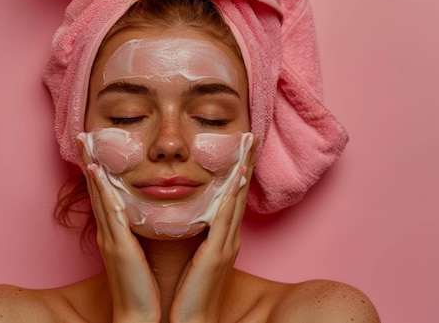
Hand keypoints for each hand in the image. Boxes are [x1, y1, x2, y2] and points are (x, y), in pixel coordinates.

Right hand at [79, 140, 161, 322]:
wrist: (139, 315)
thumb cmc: (143, 286)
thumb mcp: (139, 253)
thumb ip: (137, 233)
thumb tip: (142, 215)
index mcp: (114, 233)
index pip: (104, 194)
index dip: (97, 169)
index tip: (94, 147)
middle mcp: (107, 231)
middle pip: (95, 189)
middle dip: (88, 160)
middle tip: (83, 135)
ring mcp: (109, 237)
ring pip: (99, 194)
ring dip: (91, 167)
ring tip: (86, 144)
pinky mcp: (117, 245)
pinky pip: (109, 212)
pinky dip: (102, 191)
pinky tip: (97, 172)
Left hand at [169, 134, 254, 322]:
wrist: (189, 321)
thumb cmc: (187, 290)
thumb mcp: (194, 254)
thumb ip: (196, 233)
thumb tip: (191, 212)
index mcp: (222, 236)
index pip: (231, 195)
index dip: (238, 169)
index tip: (241, 146)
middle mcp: (229, 236)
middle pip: (240, 191)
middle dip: (246, 161)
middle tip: (251, 135)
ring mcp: (227, 244)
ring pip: (237, 199)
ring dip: (243, 169)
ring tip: (248, 145)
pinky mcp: (218, 254)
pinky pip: (226, 218)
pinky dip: (233, 196)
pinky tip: (237, 177)